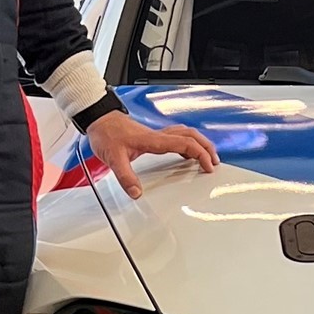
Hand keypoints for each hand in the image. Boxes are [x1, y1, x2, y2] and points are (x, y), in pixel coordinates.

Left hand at [86, 110, 219, 201]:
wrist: (99, 120)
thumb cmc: (106, 134)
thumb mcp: (113, 158)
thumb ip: (126, 177)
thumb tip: (137, 193)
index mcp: (154, 140)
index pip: (185, 144)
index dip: (201, 154)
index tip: (208, 166)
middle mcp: (159, 135)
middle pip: (192, 136)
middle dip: (207, 148)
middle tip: (215, 162)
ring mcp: (157, 134)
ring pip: (186, 134)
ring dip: (200, 143)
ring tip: (207, 156)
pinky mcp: (153, 136)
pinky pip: (177, 136)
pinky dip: (188, 143)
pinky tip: (186, 152)